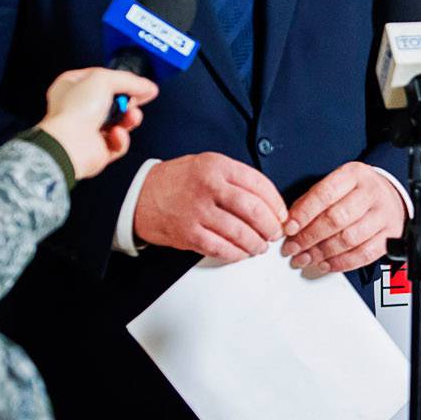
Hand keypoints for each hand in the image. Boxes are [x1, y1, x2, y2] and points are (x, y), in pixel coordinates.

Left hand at [38, 67, 157, 179]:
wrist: (71, 145)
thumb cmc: (74, 112)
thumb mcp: (104, 79)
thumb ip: (129, 80)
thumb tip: (147, 87)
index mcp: (72, 86)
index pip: (100, 78)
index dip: (120, 80)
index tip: (137, 83)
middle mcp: (78, 108)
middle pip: (112, 101)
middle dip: (128, 101)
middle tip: (134, 100)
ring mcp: (87, 130)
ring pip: (118, 123)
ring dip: (129, 119)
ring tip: (132, 116)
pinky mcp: (96, 150)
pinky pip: (117, 143)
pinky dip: (121, 140)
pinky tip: (117, 134)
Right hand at [134, 151, 289, 260]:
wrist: (139, 195)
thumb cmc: (177, 181)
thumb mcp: (207, 165)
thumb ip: (235, 179)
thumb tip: (268, 201)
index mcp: (217, 166)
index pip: (259, 184)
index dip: (277, 204)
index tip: (281, 215)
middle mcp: (208, 187)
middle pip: (254, 210)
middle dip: (270, 226)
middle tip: (274, 233)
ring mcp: (197, 211)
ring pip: (240, 233)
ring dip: (256, 244)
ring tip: (259, 246)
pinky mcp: (188, 234)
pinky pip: (221, 249)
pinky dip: (236, 254)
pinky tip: (241, 253)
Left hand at [281, 161, 406, 274]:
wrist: (388, 197)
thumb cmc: (356, 192)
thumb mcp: (335, 184)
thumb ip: (312, 201)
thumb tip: (291, 224)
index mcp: (354, 174)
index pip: (325, 194)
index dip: (304, 214)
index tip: (289, 228)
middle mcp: (371, 193)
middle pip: (337, 218)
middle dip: (310, 237)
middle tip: (293, 248)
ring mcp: (383, 215)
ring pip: (350, 239)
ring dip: (323, 253)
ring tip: (306, 258)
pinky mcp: (390, 235)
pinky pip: (365, 254)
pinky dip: (342, 263)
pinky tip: (326, 264)